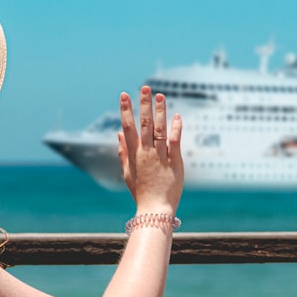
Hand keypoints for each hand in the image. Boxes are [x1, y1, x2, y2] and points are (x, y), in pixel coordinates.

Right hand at [116, 86, 183, 213]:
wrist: (154, 209)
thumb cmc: (141, 192)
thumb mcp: (127, 173)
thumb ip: (123, 152)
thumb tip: (118, 133)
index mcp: (134, 155)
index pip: (128, 127)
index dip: (126, 110)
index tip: (124, 95)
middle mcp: (146, 153)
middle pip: (143, 124)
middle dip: (144, 104)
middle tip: (145, 87)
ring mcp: (160, 157)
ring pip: (159, 130)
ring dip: (159, 111)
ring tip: (160, 95)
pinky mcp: (174, 162)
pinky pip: (175, 142)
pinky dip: (176, 128)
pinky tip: (177, 116)